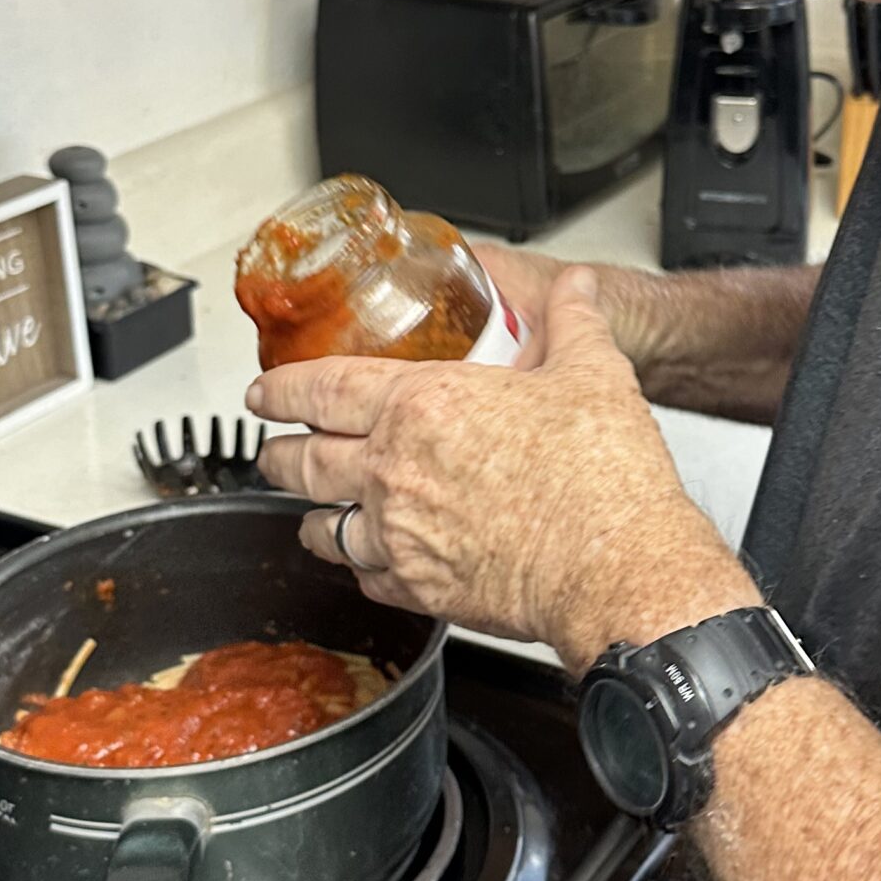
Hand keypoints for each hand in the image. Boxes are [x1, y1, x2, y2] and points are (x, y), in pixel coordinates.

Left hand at [247, 268, 758, 667]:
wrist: (617, 566)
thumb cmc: (601, 477)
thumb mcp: (593, 373)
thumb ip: (575, 322)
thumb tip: (580, 289)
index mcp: (423, 407)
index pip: (322, 389)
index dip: (282, 389)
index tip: (262, 393)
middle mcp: (396, 472)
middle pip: (304, 462)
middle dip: (278, 456)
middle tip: (271, 453)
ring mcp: (402, 537)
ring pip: (325, 530)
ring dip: (312, 520)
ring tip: (311, 517)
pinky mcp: (422, 591)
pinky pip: (369, 579)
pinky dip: (364, 571)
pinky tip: (372, 567)